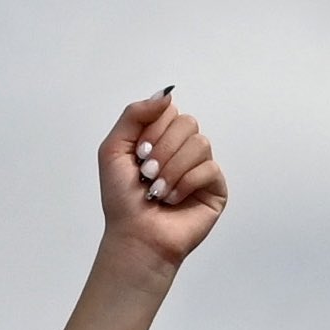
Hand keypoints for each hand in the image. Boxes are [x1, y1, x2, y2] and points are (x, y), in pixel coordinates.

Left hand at [96, 92, 225, 271]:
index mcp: (162, 137)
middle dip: (162, 150)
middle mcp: (184, 148)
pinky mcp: (216, 187)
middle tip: (147, 174)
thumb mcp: (113, 149)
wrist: (134, 235)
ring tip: (157, 191)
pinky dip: (185, 184)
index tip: (138, 156)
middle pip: (188, 123)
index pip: (169, 111)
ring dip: (172, 169)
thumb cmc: (122, 198)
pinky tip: (172, 199)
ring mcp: (201, 167)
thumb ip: (134, 115)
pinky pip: (209, 168)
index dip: (152, 131)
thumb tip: (167, 94)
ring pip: (200, 143)